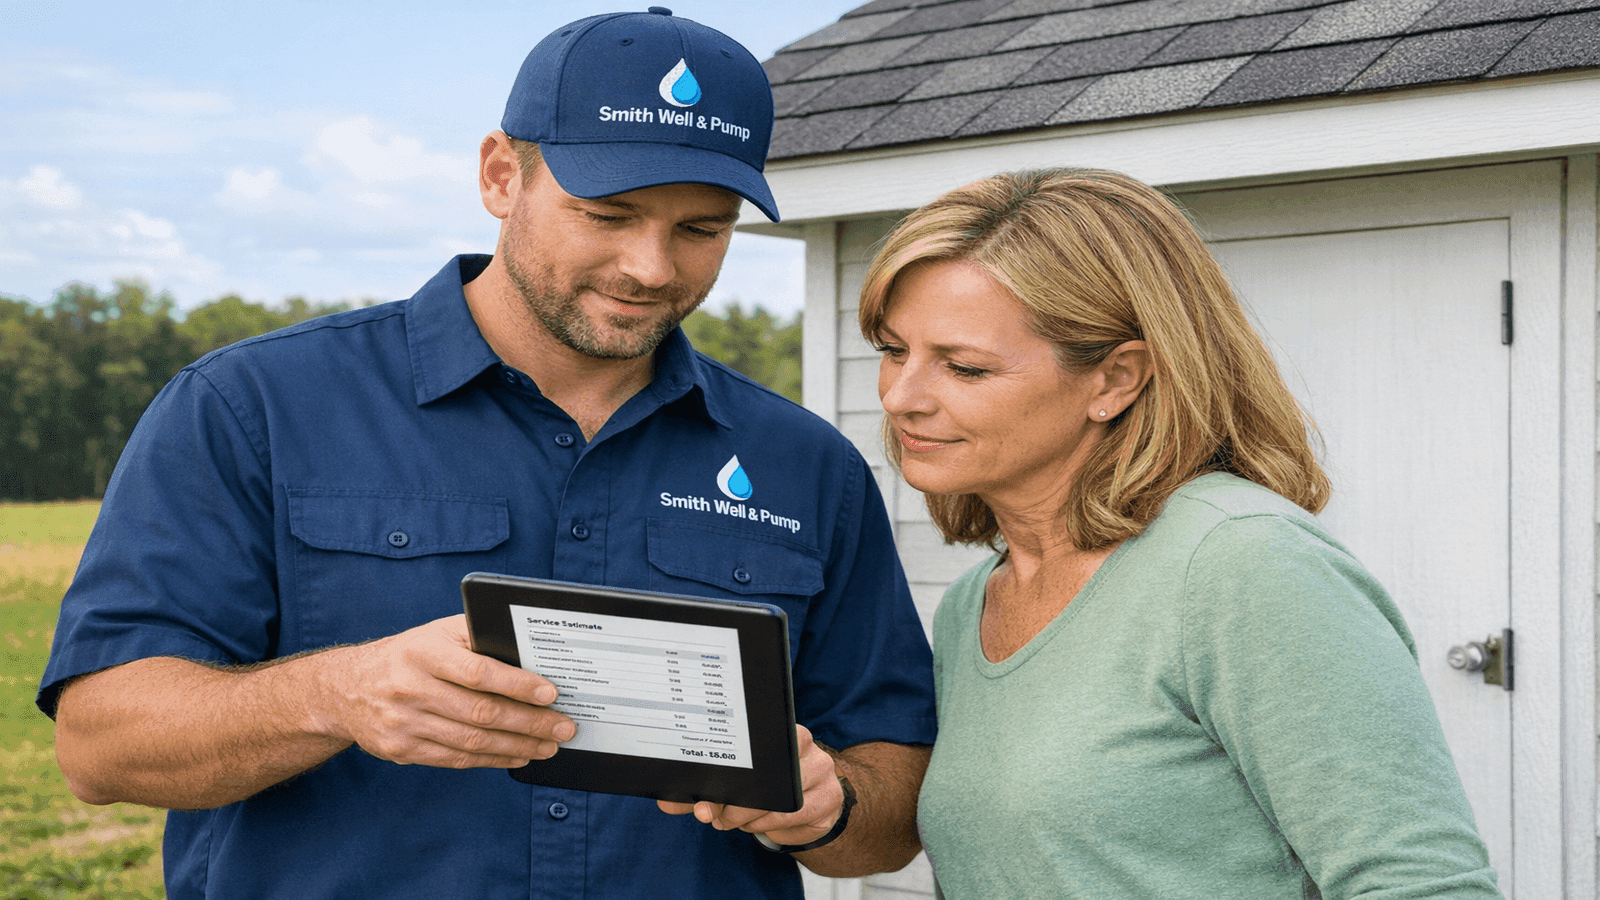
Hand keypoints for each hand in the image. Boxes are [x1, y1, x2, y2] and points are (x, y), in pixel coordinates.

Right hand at [316, 614, 574, 768]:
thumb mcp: (435, 633)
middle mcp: (410, 688)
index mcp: (423, 652)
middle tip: (563, 727)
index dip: (517, 685)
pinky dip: (492, 761)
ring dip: (517, 746)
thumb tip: (530, 650)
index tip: (551, 693)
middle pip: (480, 712)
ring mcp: (403, 723)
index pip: (477, 671)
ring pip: (471, 742)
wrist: (346, 689)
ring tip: (549, 745)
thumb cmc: (408, 655)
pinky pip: (455, 760)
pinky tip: (517, 755)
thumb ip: (476, 635)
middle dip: (529, 723)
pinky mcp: (401, 750)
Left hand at [656, 724, 843, 846]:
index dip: (739, 763)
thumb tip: (667, 801)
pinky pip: (794, 819)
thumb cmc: (769, 785)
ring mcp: (824, 776)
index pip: (766, 735)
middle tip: (715, 814)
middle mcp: (810, 749)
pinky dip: (770, 827)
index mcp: (785, 732)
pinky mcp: (829, 802)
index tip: (717, 783)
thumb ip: (703, 790)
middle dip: (738, 800)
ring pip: (782, 801)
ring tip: (733, 822)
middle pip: (772, 773)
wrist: (812, 802)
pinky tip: (758, 825)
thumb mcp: (737, 781)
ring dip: (750, 818)